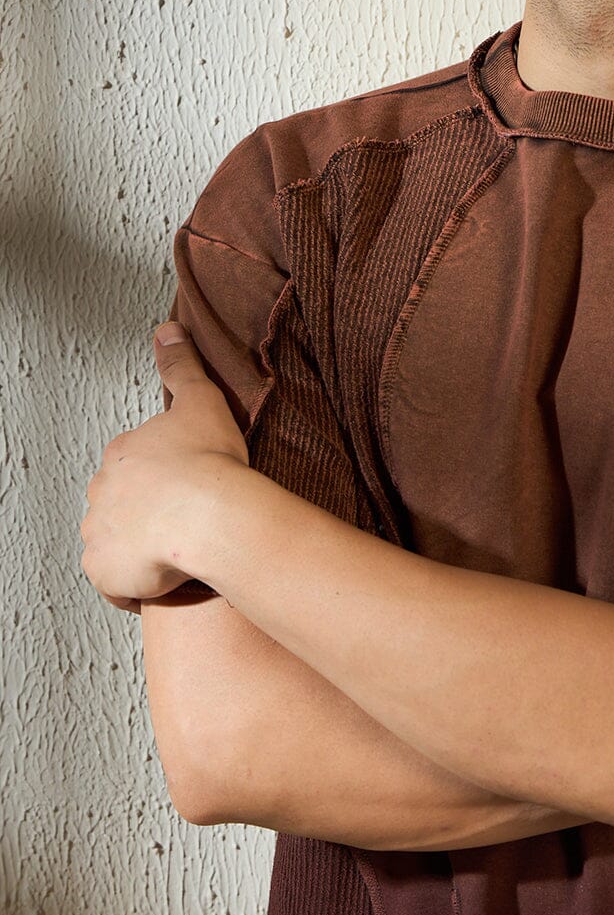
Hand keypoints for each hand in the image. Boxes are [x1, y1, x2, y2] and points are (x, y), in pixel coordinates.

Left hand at [81, 323, 248, 613]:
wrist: (211, 516)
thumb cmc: (212, 461)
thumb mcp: (201, 401)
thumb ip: (181, 365)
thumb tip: (167, 329)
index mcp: (122, 453)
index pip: (135, 466)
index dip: (164, 477)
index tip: (192, 486)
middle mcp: (101, 492)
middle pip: (123, 504)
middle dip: (148, 513)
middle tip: (188, 520)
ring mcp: (100, 533)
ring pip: (118, 543)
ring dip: (142, 549)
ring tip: (182, 551)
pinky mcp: (106, 572)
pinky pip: (118, 584)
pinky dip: (138, 585)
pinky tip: (169, 579)